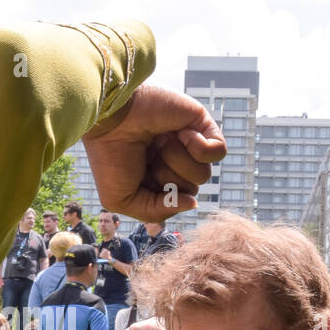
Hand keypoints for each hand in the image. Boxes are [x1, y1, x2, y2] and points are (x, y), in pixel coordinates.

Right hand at [82, 85, 225, 223]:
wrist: (110, 118)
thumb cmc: (110, 156)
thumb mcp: (121, 200)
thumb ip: (156, 212)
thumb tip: (193, 203)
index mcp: (156, 178)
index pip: (175, 202)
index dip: (160, 198)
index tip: (140, 179)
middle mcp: (174, 161)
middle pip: (191, 191)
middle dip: (168, 180)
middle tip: (149, 158)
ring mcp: (189, 143)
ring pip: (204, 175)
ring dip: (179, 163)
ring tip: (161, 143)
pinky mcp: (201, 124)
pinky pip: (219, 152)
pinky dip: (199, 148)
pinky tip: (181, 134)